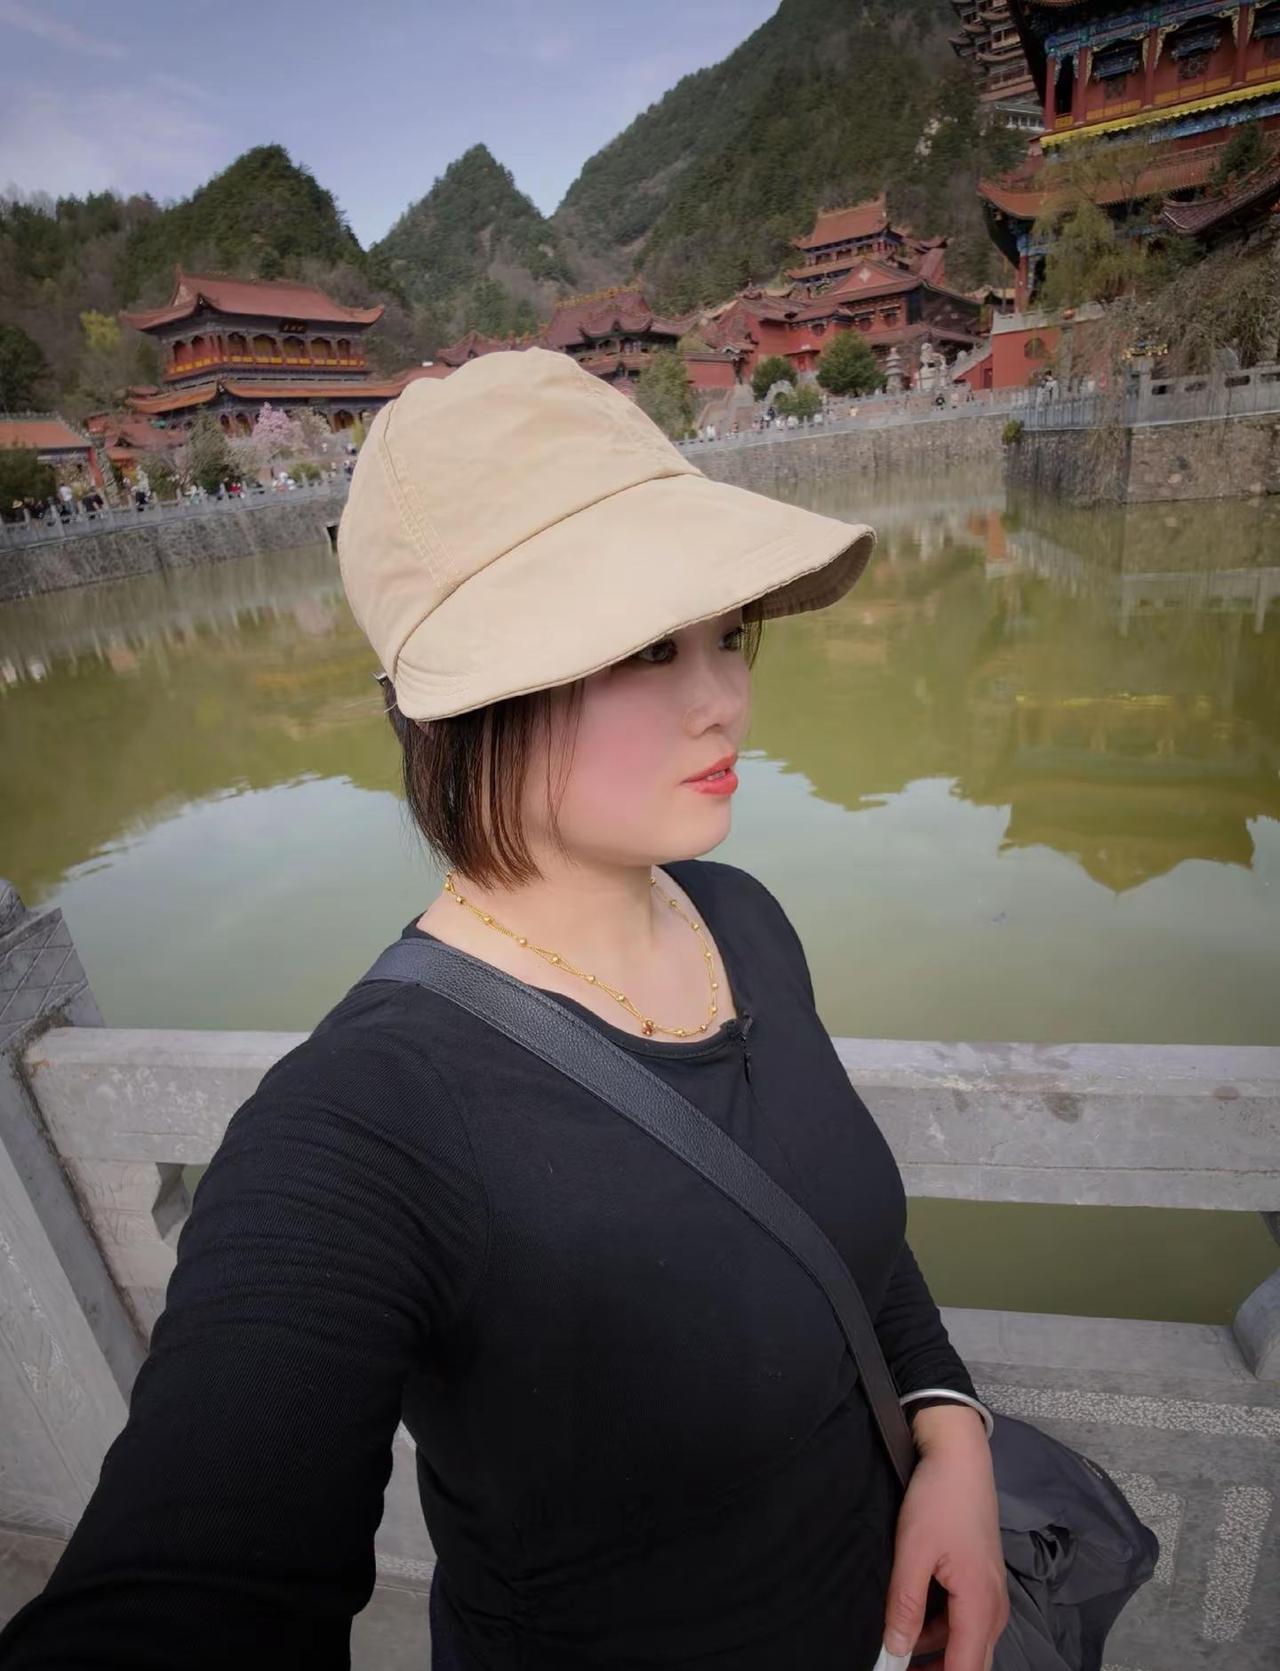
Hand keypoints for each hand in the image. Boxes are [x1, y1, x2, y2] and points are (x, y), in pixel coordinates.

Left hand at [883, 1411, 1008, 1670]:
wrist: (960, 1456)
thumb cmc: (938, 1499)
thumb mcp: (913, 1551)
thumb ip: (906, 1605)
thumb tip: (895, 1651)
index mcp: (980, 1606)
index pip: (967, 1670)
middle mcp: (994, 1608)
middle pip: (970, 1663)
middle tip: (897, 1667)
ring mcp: (991, 1595)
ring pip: (966, 1643)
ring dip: (935, 1654)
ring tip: (896, 1648)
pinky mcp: (981, 1582)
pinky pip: (964, 1622)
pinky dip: (940, 1632)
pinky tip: (911, 1623)